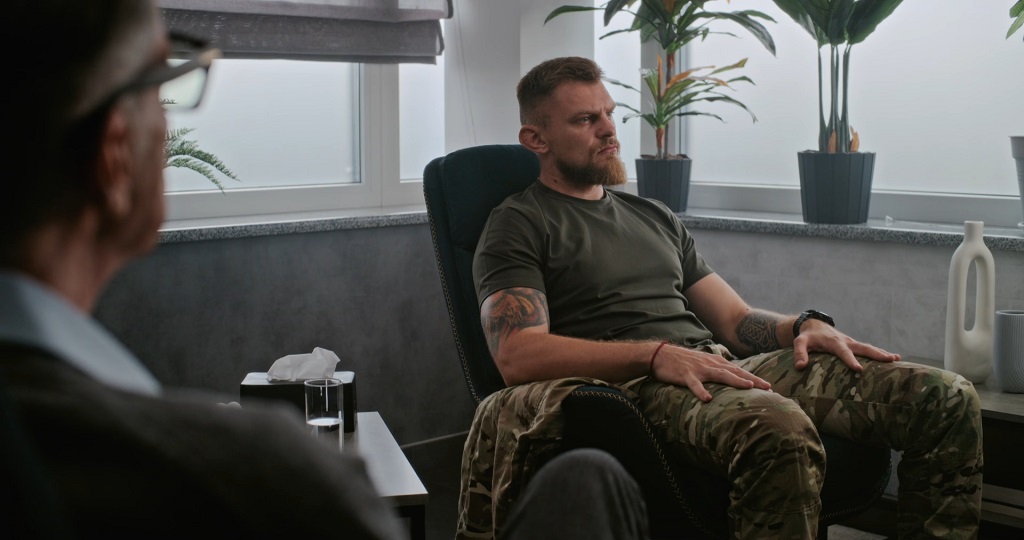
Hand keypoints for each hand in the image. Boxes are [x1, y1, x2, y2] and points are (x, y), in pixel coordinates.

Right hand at [650, 344, 771, 402]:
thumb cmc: (683, 362)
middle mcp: (711, 364)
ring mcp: (699, 369)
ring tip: (748, 387)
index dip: (754, 378)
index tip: (769, 386)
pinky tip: (707, 399)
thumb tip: (731, 378)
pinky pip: (694, 384)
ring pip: (720, 375)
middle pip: (735, 372)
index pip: (739, 371)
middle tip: (768, 388)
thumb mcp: (704, 364)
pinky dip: (701, 391)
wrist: (661, 355)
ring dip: (735, 381)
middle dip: (753, 380)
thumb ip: (717, 370)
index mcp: (716, 363)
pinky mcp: (686, 375)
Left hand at [792, 320, 900, 371]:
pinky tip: (892, 358)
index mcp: (833, 341)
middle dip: (876, 354)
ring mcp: (852, 342)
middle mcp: (845, 341)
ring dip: (882, 353)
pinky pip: (868, 349)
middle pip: (862, 347)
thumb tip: (800, 366)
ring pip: (868, 347)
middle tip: (890, 360)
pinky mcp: (854, 345)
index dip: (850, 360)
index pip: (842, 351)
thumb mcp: (799, 343)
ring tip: (896, 359)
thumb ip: (799, 353)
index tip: (859, 369)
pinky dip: (880, 353)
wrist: (814, 325)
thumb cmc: (807, 336)